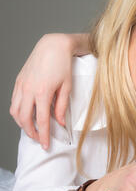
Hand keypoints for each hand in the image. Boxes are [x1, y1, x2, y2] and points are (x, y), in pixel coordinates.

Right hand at [10, 33, 74, 149]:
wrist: (53, 46)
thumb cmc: (63, 65)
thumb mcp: (67, 87)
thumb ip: (62, 106)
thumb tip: (60, 122)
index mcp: (43, 93)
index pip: (42, 121)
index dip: (43, 135)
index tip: (45, 145)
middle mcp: (28, 90)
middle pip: (24, 119)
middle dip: (31, 133)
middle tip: (39, 140)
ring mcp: (21, 85)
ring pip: (15, 111)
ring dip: (22, 123)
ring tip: (32, 129)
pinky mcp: (18, 81)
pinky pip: (14, 101)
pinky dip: (18, 112)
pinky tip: (26, 115)